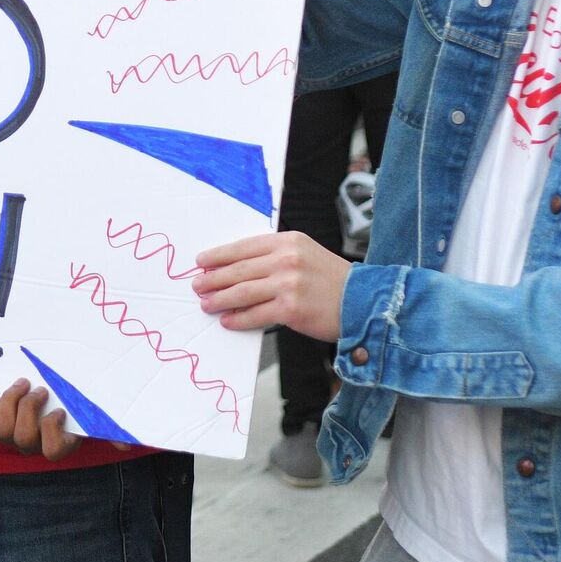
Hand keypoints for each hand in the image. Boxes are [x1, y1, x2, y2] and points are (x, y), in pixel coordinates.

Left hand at [0, 378, 84, 459]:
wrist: (48, 404)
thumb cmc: (67, 404)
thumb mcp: (75, 406)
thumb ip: (73, 401)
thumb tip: (81, 385)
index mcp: (58, 445)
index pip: (52, 449)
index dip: (52, 427)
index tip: (59, 410)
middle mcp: (34, 448)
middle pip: (24, 437)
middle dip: (29, 407)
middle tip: (40, 390)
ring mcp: (14, 442)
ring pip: (3, 430)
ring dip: (11, 400)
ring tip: (23, 384)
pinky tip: (6, 396)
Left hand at [194, 232, 351, 336]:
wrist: (363, 303)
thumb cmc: (332, 281)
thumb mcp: (305, 254)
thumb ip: (276, 256)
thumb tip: (239, 268)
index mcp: (288, 241)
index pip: (244, 246)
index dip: (219, 255)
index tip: (202, 261)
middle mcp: (286, 259)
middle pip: (239, 269)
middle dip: (214, 278)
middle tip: (198, 285)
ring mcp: (288, 284)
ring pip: (242, 291)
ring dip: (219, 299)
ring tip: (206, 303)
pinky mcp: (290, 309)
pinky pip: (255, 314)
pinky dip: (238, 318)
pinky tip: (228, 320)